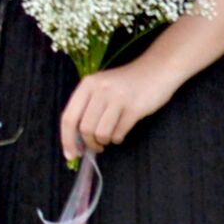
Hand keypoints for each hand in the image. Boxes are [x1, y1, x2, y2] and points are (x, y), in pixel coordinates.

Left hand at [61, 62, 179, 160]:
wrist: (157, 69)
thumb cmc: (126, 83)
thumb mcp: (101, 86)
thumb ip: (87, 106)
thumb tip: (76, 139)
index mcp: (87, 84)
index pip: (69, 117)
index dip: (67, 139)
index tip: (70, 155)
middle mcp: (100, 89)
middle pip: (85, 128)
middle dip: (89, 143)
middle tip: (96, 146)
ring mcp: (118, 98)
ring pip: (101, 133)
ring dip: (104, 141)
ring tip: (109, 137)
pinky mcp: (135, 108)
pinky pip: (119, 133)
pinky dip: (117, 138)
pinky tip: (121, 132)